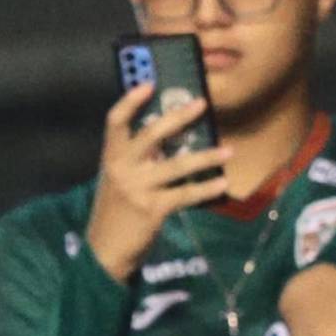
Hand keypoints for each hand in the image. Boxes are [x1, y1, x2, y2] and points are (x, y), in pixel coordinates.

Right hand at [86, 84, 230, 281]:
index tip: (149, 83)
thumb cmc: (116, 212)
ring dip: (207, 157)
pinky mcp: (153, 210)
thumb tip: (171, 139)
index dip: (130, 100)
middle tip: (202, 103)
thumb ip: (137, 160)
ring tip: (228, 151)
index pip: (115, 121)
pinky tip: (221, 183)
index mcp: (111, 157)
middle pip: (152, 134)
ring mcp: (138, 189)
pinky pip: (185, 194)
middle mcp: (122, 169)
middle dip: (179, 117)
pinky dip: (205, 189)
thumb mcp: (118, 180)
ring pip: (178, 165)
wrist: (106, 251)